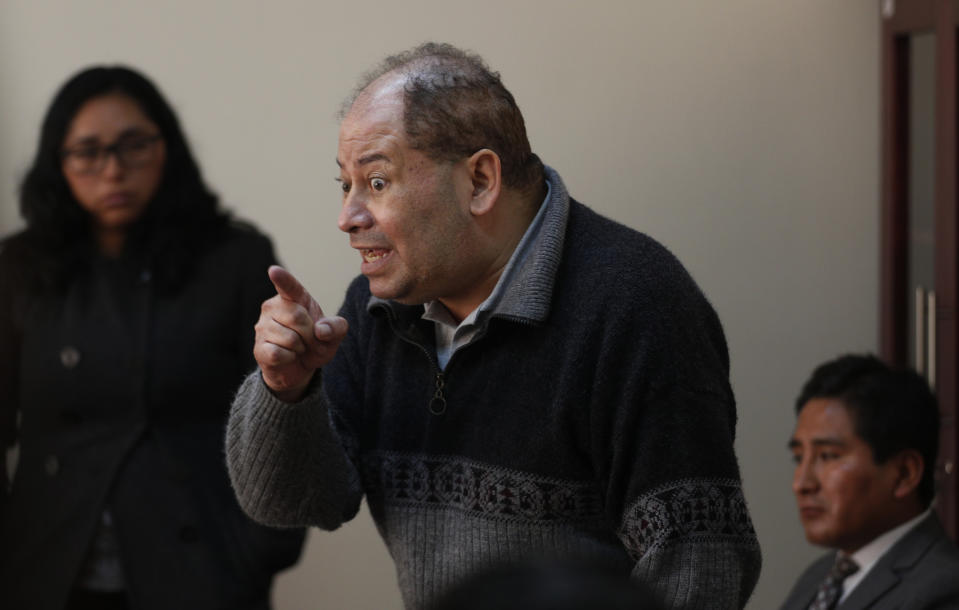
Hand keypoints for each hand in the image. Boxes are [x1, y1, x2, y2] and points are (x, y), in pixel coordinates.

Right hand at [253, 265, 347, 401]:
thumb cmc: (316, 343)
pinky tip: (287, 356)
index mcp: (294, 298)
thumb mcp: (334, 335)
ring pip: (289, 338)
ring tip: (298, 348)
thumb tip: (321, 330)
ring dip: (300, 348)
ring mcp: (263, 327)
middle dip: (310, 334)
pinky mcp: (258, 347)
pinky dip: (289, 358)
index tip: (274, 271)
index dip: (282, 279)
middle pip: (297, 317)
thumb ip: (336, 327)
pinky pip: (278, 353)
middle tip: (309, 340)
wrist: (300, 367)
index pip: (288, 286)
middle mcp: (273, 307)